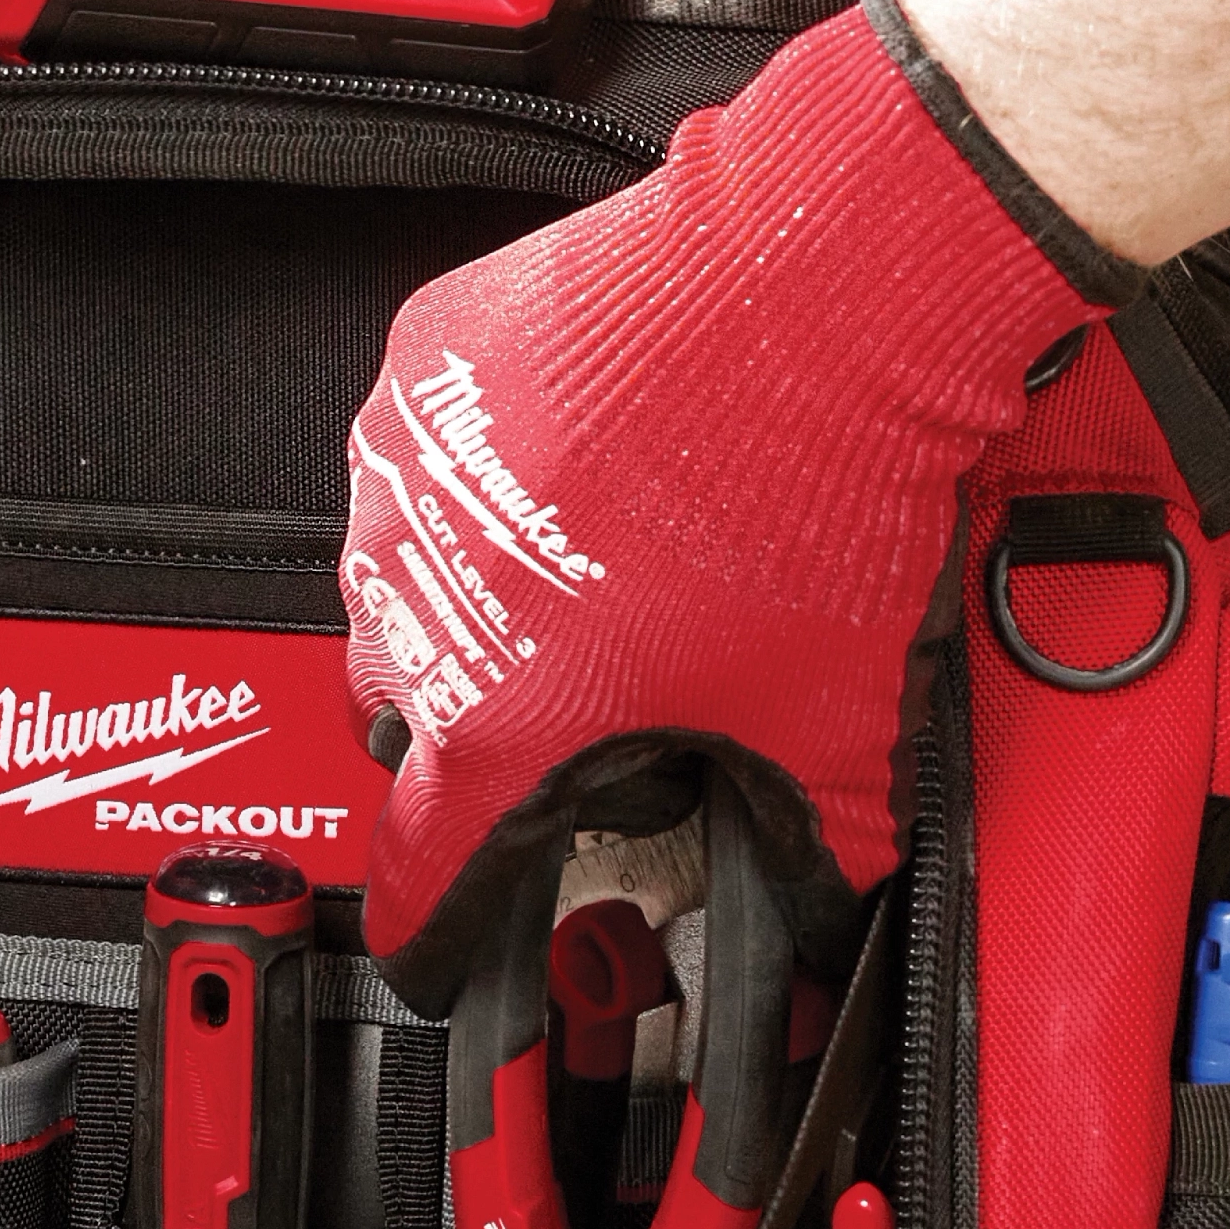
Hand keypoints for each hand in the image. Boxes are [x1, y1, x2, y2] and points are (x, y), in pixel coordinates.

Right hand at [340, 0, 1133, 1001]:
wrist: (808, 301)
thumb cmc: (801, 495)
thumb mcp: (838, 722)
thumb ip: (814, 839)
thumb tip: (831, 885)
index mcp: (498, 723)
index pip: (415, 869)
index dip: (430, 921)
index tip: (436, 928)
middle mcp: (419, 609)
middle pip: (398, 720)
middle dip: (468, 729)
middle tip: (563, 703)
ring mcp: (402, 480)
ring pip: (390, 584)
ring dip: (463, 598)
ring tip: (577, 571)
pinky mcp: (422, 367)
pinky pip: (416, 450)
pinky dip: (477, 469)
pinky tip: (573, 460)